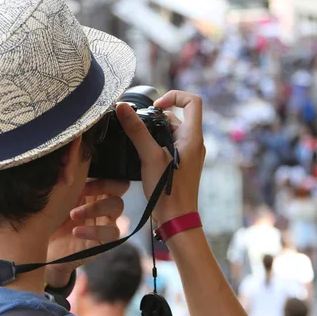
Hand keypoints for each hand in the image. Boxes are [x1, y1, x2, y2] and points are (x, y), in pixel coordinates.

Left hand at [45, 178, 128, 287]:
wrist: (42, 248)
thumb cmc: (48, 219)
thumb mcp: (55, 199)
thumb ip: (65, 182)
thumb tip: (67, 163)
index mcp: (93, 190)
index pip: (109, 173)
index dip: (97, 172)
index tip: (76, 179)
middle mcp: (103, 203)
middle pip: (121, 185)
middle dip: (102, 185)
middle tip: (80, 192)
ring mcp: (107, 222)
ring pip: (117, 205)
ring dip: (95, 207)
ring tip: (73, 214)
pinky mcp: (106, 241)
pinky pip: (112, 232)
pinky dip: (93, 231)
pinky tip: (76, 232)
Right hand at [116, 90, 204, 224]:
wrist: (176, 219)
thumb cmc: (168, 191)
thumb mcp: (149, 157)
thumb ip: (137, 130)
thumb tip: (122, 108)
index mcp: (193, 137)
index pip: (192, 101)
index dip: (174, 97)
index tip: (155, 107)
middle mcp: (194, 143)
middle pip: (177, 117)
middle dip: (156, 118)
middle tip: (137, 127)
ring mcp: (188, 154)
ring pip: (171, 132)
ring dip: (153, 133)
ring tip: (137, 143)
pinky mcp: (181, 164)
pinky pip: (169, 146)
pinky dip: (155, 145)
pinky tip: (141, 155)